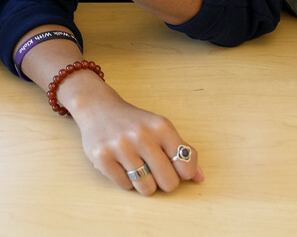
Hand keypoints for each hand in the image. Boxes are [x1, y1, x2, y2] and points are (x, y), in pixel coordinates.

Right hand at [72, 85, 203, 195]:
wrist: (97, 107)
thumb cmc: (133, 122)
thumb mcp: (160, 128)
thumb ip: (182, 150)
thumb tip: (200, 178)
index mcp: (161, 126)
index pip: (186, 166)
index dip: (183, 174)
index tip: (175, 169)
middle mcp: (142, 135)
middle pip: (168, 183)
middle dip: (164, 182)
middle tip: (155, 171)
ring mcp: (121, 146)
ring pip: (147, 188)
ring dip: (144, 184)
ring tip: (138, 168)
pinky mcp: (102, 157)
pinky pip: (125, 186)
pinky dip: (126, 181)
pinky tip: (121, 165)